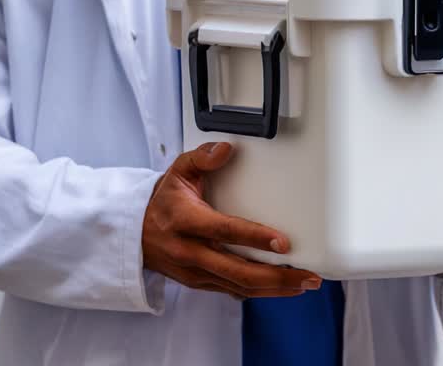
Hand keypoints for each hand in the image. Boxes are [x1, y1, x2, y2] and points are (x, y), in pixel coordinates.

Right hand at [142, 142, 321, 298]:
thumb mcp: (177, 171)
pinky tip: (282, 289)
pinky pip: (233, 292)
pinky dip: (259, 293)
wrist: (135, 233)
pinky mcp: (199, 283)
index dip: (254, 238)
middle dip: (276, 278)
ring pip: (238, 287)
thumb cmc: (164, 201)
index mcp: (185, 220)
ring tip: (304, 285)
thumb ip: (202, 158)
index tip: (283, 243)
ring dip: (274, 289)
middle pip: (237, 271)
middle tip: (307, 277)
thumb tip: (226, 149)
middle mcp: (189, 251)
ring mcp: (194, 272)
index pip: (224, 230)